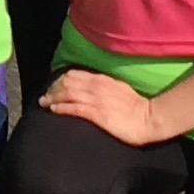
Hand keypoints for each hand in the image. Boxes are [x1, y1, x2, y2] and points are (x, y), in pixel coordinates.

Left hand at [40, 68, 165, 145]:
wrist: (149, 119)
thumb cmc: (137, 106)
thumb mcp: (119, 88)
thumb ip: (104, 85)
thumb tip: (90, 86)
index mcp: (102, 79)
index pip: (74, 75)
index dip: (60, 80)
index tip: (53, 87)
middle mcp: (96, 86)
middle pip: (67, 83)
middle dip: (53, 88)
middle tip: (44, 96)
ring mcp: (96, 100)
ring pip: (67, 94)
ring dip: (52, 98)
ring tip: (43, 103)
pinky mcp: (97, 114)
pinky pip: (74, 108)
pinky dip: (62, 108)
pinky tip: (54, 110)